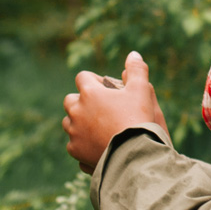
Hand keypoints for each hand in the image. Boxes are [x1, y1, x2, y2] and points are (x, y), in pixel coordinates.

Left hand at [63, 52, 167, 173]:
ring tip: (98, 128)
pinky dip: (81, 143)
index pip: (82, 77)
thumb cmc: (138, 120)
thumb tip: (133, 54)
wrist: (134, 156)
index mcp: (89, 93)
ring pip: (69, 122)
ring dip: (79, 122)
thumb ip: (137, 70)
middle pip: (71, 99)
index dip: (94, 80)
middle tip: (101, 109)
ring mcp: (74, 132)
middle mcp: (76, 110)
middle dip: (82, 101)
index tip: (106, 88)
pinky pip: (73, 143)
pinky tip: (96, 145)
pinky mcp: (75, 151)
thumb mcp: (142, 91)